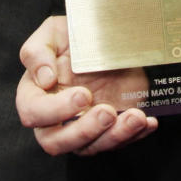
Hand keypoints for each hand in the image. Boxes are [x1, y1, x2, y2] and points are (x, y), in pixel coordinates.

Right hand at [16, 16, 157, 155]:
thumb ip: (38, 52)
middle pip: (57, 142)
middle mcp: (55, 119)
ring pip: (91, 147)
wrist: (104, 39)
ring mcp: (82, 127)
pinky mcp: (108, 129)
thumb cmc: (71, 38)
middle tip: (108, 112)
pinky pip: (118, 142)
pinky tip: (147, 122)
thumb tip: (44, 79)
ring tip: (135, 117)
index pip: (33, 113)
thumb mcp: (52, 33)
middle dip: (85, 131)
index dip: (56, 110)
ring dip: (114, 136)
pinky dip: (134, 134)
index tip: (83, 94)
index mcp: (35, 95)